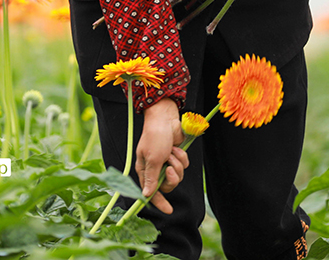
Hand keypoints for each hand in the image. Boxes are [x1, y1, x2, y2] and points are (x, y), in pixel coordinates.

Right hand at [136, 98, 188, 213]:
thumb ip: (151, 178)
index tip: (169, 211)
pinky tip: (176, 148)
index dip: (159, 202)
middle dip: (172, 177)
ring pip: (178, 175)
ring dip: (177, 163)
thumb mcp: (152, 159)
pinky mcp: (176, 156)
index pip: (151, 192)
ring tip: (172, 152)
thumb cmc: (155, 137)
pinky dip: (181, 157)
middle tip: (170, 167)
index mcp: (145, 170)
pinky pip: (184, 164)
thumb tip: (146, 195)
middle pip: (168, 185)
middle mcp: (156, 168)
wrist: (165, 118)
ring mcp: (167, 162)